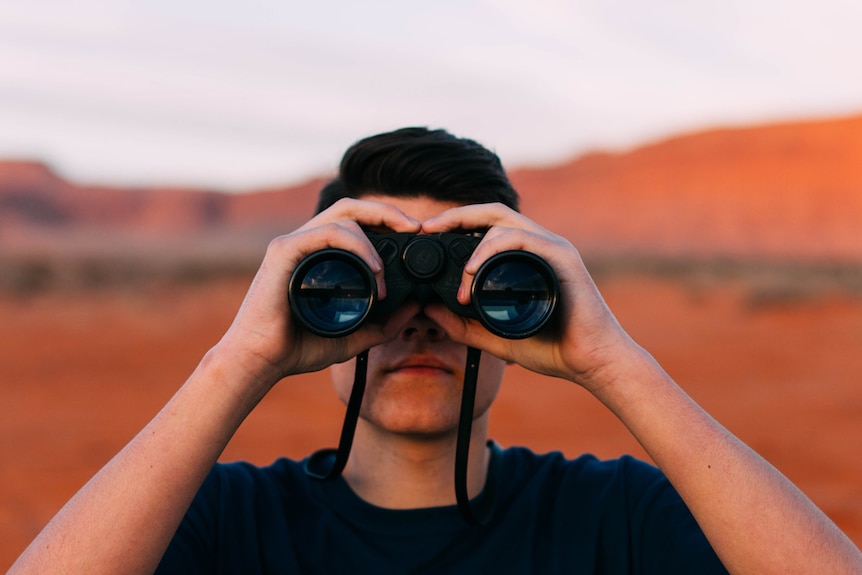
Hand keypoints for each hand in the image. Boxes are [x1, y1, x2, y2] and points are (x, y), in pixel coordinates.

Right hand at [212, 198, 422, 390]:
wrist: (262, 361)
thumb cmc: (298, 347)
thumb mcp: (354, 336)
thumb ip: (385, 324)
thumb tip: (416, 306)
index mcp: (320, 255)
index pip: (356, 222)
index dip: (386, 220)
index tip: (415, 235)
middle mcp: (306, 242)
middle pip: (351, 207)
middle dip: (386, 211)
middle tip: (415, 227)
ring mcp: (293, 243)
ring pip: (342, 217)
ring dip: (372, 240)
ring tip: (383, 274)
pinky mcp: (284, 251)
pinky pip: (326, 233)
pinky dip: (355, 245)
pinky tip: (372, 268)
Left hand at [420, 203, 640, 392]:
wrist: (593, 362)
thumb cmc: (554, 349)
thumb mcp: (495, 338)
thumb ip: (463, 325)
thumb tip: (429, 310)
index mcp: (525, 257)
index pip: (487, 226)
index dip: (456, 223)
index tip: (427, 234)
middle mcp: (539, 245)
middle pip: (492, 212)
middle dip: (456, 215)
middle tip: (427, 228)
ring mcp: (552, 247)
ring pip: (503, 223)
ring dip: (473, 243)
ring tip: (459, 276)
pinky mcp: (561, 257)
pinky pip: (521, 239)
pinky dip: (492, 249)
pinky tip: (474, 270)